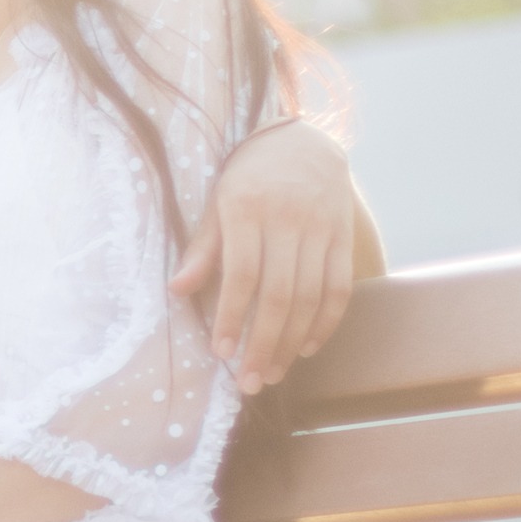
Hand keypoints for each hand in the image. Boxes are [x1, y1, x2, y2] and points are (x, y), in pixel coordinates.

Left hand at [174, 119, 356, 391]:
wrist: (300, 140)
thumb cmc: (246, 178)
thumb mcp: (216, 204)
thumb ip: (202, 249)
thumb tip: (176, 291)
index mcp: (247, 210)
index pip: (241, 275)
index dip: (231, 317)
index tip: (221, 353)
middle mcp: (288, 219)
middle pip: (279, 294)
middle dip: (263, 343)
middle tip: (250, 380)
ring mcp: (321, 228)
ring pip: (312, 296)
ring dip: (293, 341)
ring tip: (274, 372)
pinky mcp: (344, 235)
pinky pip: (340, 287)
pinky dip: (327, 322)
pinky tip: (308, 347)